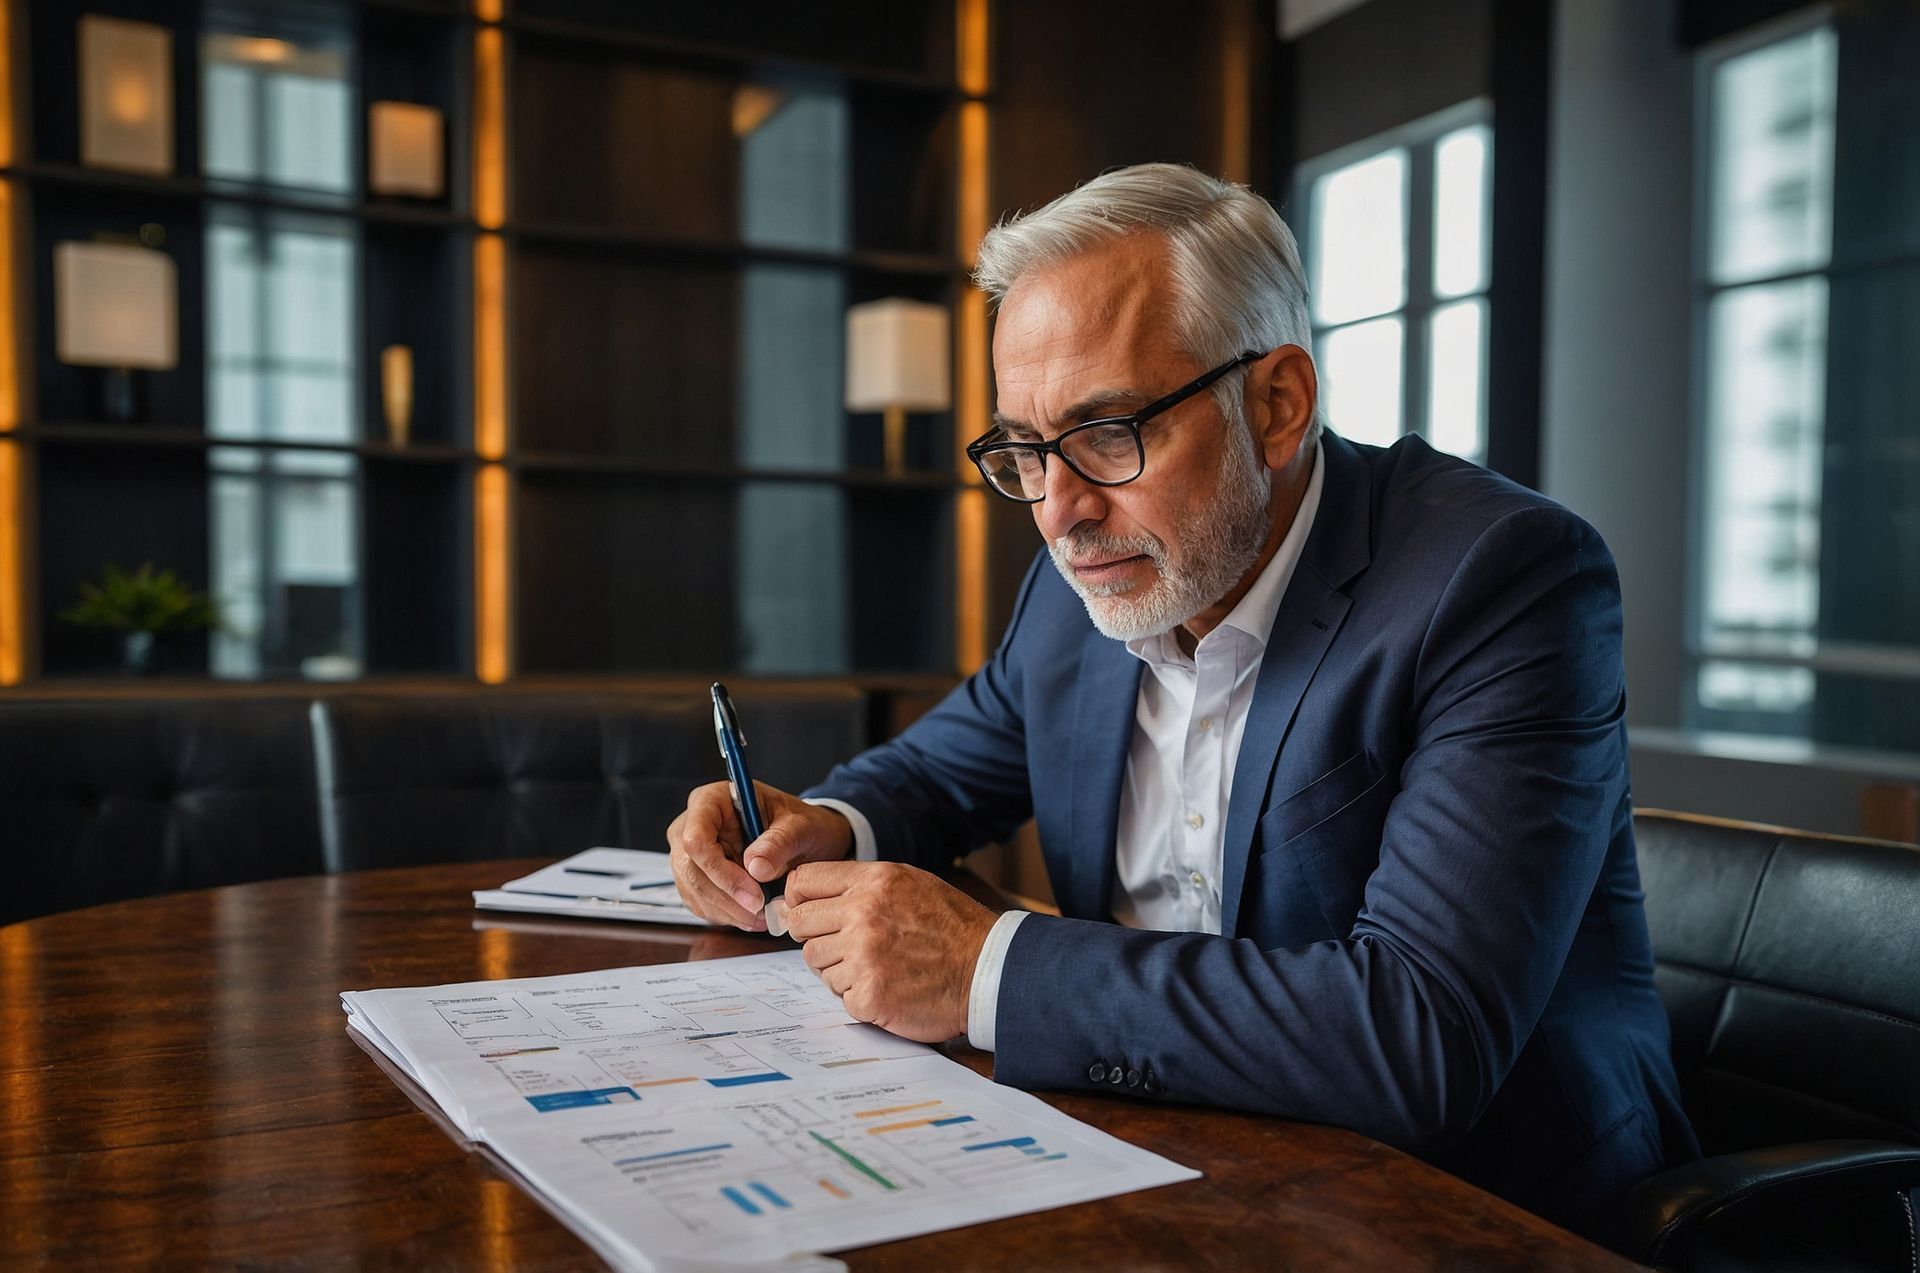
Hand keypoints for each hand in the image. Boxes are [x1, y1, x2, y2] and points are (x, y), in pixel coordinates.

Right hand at [667, 781, 853, 930]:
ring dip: (729, 912)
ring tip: (763, 916)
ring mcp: (689, 853)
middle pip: (690, 869)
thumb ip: (779, 843)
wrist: (802, 838)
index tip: (754, 895)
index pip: (696, 839)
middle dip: (727, 898)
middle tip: (762, 913)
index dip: (721, 871)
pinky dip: (727, 916)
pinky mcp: (696, 877)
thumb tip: (755, 868)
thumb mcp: (800, 827)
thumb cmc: (799, 824)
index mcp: (711, 801)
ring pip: (694, 891)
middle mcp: (691, 825)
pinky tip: (753, 916)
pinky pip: (701, 903)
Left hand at [784, 861, 998, 1041]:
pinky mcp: (869, 995)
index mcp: (873, 881)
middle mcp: (863, 914)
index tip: (808, 913)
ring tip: (879, 967)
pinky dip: (860, 996)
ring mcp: (864, 956)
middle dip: (818, 937)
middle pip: (800, 924)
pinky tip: (889, 988)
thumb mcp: (909, 884)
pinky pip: (839, 995)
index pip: (803, 882)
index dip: (798, 899)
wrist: (988, 970)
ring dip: (840, 969)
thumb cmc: (950, 927)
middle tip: (849, 947)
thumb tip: (802, 898)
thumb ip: (859, 886)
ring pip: (817, 962)